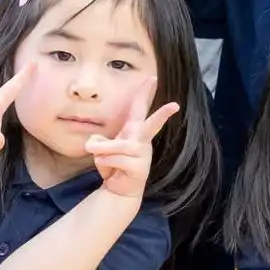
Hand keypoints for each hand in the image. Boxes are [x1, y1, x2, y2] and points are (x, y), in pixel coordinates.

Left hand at [85, 75, 179, 200]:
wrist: (118, 190)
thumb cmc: (112, 164)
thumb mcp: (101, 149)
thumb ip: (98, 142)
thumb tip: (95, 144)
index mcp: (135, 131)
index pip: (139, 108)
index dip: (145, 92)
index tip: (152, 78)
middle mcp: (142, 140)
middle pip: (151, 125)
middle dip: (163, 115)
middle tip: (175, 106)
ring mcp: (142, 154)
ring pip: (117, 147)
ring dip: (102, 152)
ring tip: (101, 158)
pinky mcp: (139, 168)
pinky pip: (112, 159)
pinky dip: (104, 164)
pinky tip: (111, 172)